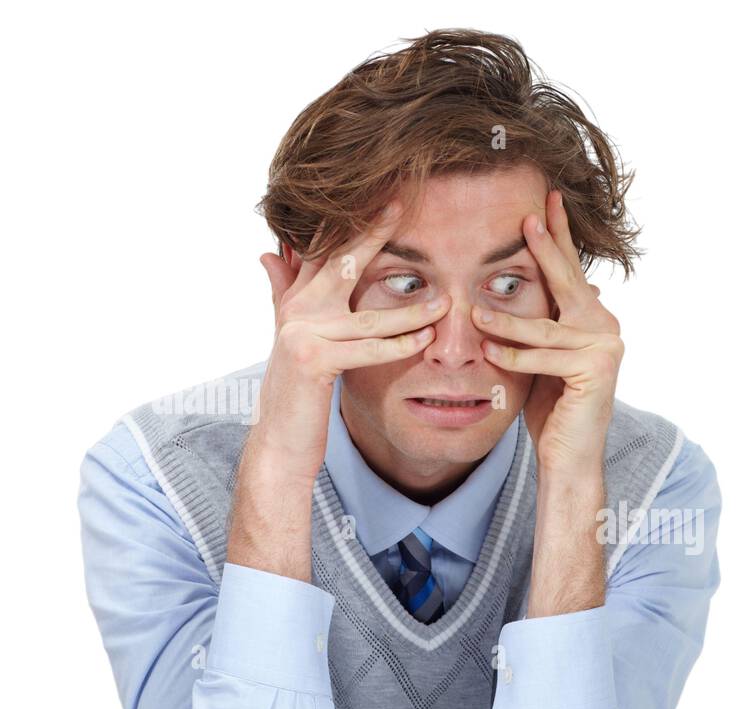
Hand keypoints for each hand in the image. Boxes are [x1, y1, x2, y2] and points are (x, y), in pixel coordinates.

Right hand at [253, 200, 451, 486]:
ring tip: (446, 301)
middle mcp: (297, 310)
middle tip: (403, 204)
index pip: (326, 250)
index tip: (380, 195)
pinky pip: (366, 349)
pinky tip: (425, 338)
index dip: (350, 221)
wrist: (279, 440)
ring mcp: (302, 333)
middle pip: (342, 262)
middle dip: (373, 232)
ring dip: (411, 308)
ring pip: (368, 315)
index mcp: (297, 300)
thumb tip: (268, 253)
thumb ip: (283, 293)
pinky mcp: (312, 361)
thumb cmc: (297, 393)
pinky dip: (397, 344)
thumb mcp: (293, 339)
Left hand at [470, 189, 622, 479]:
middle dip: (546, 249)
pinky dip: (515, 356)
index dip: (558, 236)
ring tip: (473, 311)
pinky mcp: (596, 371)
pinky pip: (545, 357)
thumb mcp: (538, 356)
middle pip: (567, 283)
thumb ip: (538, 323)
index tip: (546, 199)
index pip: (570, 271)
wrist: (568, 456)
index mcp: (593, 319)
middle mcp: (605, 327)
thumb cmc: (550, 409)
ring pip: (545, 327)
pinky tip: (489, 351)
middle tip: (526, 218)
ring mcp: (606, 348)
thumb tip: (524, 286)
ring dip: (506, 320)